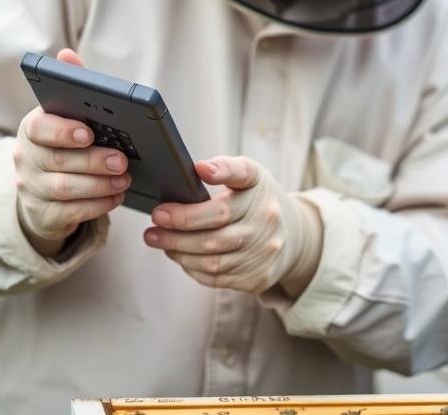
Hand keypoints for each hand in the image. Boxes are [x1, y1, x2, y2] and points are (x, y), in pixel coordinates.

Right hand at [13, 48, 130, 256]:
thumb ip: (71, 86)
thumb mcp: (65, 116)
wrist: (42, 191)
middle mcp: (26, 158)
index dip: (63, 131)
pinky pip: (71, 213)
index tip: (89, 132)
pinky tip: (117, 196)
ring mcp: (32, 188)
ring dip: (100, 184)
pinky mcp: (44, 214)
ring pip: (65, 189)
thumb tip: (66, 55)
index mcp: (33, 129)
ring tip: (125, 178)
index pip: (39, 128)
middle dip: (93, 161)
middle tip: (122, 160)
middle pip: (58, 161)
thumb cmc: (63, 144)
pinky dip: (97, 205)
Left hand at [143, 155, 322, 295]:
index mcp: (260, 192)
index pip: (232, 191)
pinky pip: (217, 278)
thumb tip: (199, 168)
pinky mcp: (257, 278)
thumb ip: (226, 168)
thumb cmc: (260, 200)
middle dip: (177, 231)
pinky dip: (193, 268)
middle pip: (214, 235)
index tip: (183, 184)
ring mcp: (263, 254)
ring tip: (159, 240)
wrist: (294, 236)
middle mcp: (265, 224)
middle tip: (153, 225)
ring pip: (212, 261)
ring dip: (179, 252)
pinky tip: (180, 256)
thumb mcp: (251, 175)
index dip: (210, 186)